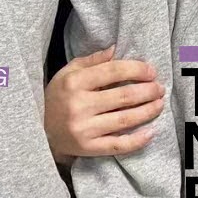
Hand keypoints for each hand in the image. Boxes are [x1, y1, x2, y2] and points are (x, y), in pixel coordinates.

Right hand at [44, 46, 165, 163]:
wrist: (38, 130)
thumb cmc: (57, 97)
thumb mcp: (67, 73)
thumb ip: (92, 61)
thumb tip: (116, 49)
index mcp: (74, 82)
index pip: (113, 71)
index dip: (136, 70)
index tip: (151, 71)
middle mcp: (79, 105)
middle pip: (123, 96)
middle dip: (147, 91)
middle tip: (159, 88)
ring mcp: (84, 129)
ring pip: (125, 119)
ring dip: (147, 111)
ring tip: (159, 104)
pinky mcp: (88, 148)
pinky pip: (118, 145)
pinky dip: (137, 140)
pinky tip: (150, 132)